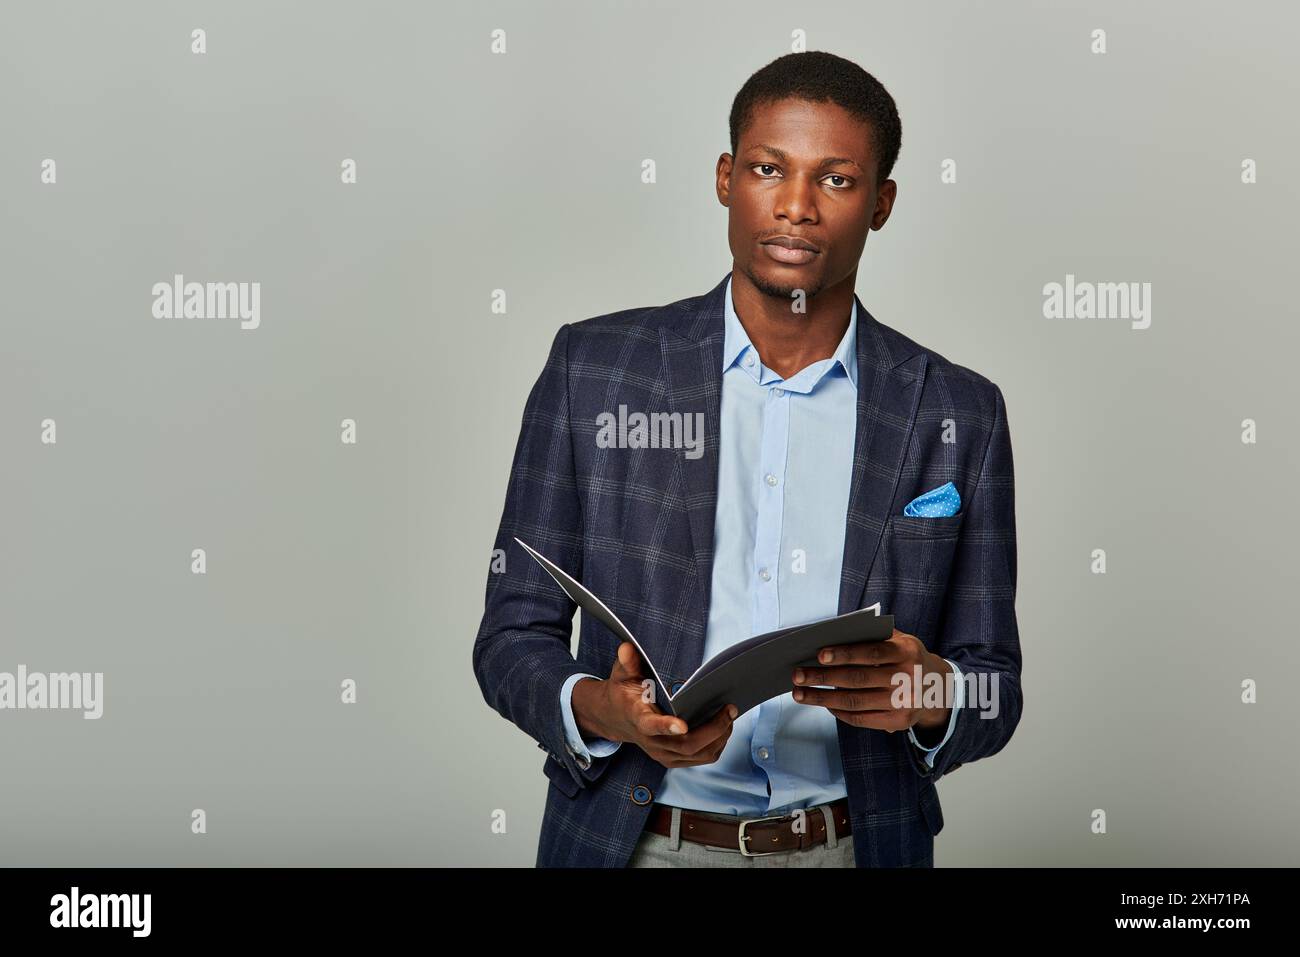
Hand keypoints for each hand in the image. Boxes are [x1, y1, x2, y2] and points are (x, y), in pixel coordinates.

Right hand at [571, 642, 738, 768]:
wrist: (616, 718)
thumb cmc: (624, 693)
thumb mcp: (622, 674)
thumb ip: (627, 662)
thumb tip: (628, 648)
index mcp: (638, 718)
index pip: (650, 726)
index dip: (666, 726)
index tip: (682, 724)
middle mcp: (651, 741)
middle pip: (685, 744)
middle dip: (713, 729)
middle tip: (730, 710)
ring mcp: (662, 753)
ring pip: (697, 754)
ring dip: (719, 737)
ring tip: (729, 716)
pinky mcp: (672, 759)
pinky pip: (700, 758)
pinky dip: (716, 745)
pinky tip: (723, 727)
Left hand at [789, 628, 951, 732]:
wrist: (940, 687)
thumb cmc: (908, 657)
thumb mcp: (901, 640)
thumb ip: (873, 635)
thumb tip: (832, 634)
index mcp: (907, 652)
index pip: (871, 653)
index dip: (844, 654)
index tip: (819, 655)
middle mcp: (908, 679)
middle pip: (858, 680)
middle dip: (823, 678)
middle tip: (798, 675)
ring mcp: (904, 703)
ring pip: (855, 702)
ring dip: (822, 698)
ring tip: (800, 693)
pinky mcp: (899, 722)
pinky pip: (862, 719)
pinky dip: (839, 712)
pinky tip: (823, 703)